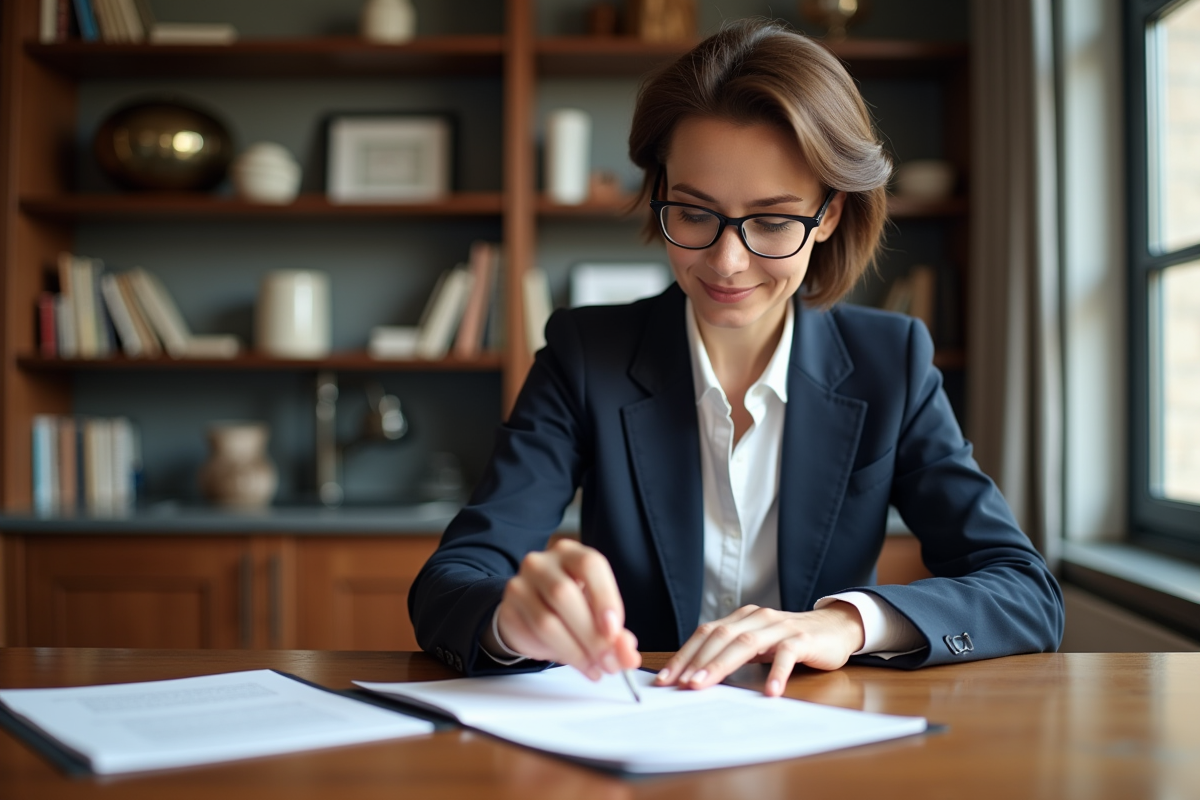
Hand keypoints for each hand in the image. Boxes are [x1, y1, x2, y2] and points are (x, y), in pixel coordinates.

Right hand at [495, 538, 640, 679]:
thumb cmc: (569, 609)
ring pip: (547, 620)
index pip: (589, 565)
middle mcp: (542, 563)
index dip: (604, 597)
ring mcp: (520, 584)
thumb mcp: (597, 616)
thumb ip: (616, 634)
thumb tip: (628, 654)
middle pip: (564, 594)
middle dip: (591, 635)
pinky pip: (533, 635)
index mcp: (571, 553)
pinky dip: (559, 654)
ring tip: (595, 667)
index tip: (614, 631)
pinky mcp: (508, 608)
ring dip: (576, 651)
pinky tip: (578, 663)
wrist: (529, 615)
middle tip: (609, 661)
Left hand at [654, 602, 864, 696]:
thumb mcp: (756, 644)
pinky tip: (769, 691)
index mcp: (741, 618)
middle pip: (720, 636)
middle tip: (680, 685)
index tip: (665, 678)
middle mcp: (757, 618)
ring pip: (746, 643)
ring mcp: (780, 627)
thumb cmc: (789, 640)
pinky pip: (787, 654)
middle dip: (696, 661)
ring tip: (705, 685)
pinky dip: (776, 672)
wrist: (835, 627)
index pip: (706, 633)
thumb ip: (732, 653)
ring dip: (721, 665)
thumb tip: (695, 677)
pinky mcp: (803, 639)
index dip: (684, 654)